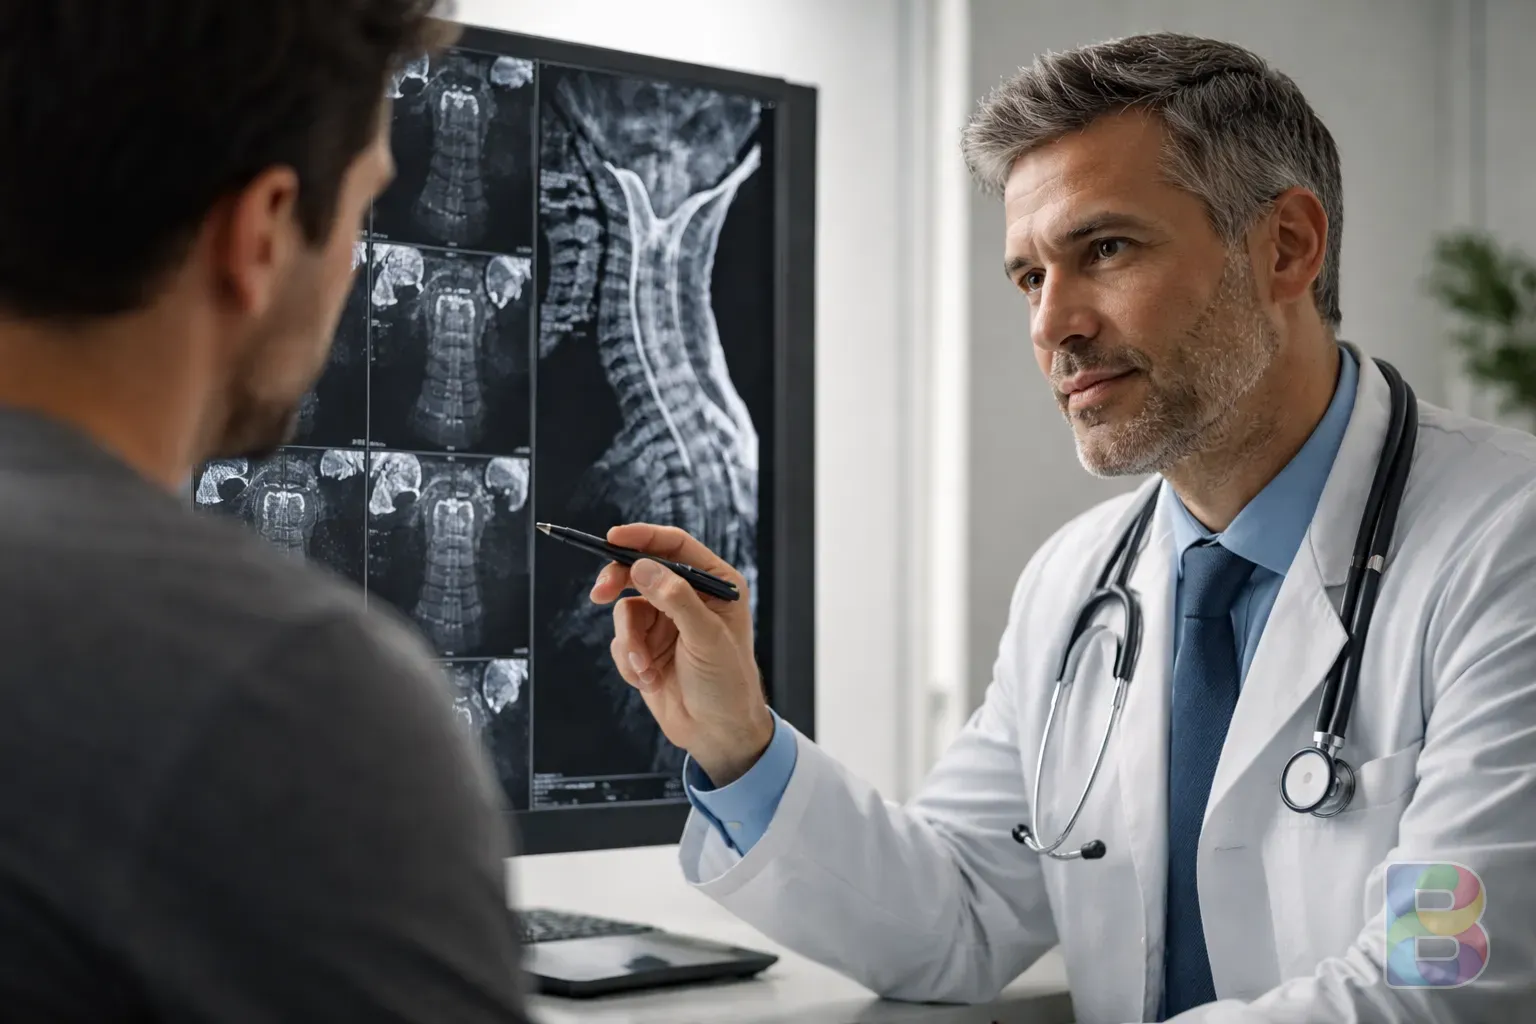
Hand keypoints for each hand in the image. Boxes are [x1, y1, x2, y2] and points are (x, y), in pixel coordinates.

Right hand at [589, 523, 771, 785]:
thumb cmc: (728, 685)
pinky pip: (622, 641)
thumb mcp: (706, 638)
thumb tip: (643, 568)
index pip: (675, 547)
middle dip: (618, 582)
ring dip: (630, 641)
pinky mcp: (648, 648)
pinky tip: (647, 679)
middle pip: (640, 571)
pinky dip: (629, 659)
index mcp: (715, 585)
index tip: (613, 538)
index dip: (643, 538)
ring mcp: (666, 623)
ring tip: (645, 666)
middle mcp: (688, 599)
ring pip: (626, 610)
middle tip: (600, 593)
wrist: (718, 734)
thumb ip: (675, 599)